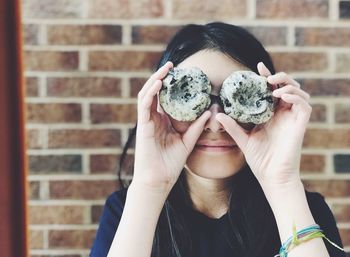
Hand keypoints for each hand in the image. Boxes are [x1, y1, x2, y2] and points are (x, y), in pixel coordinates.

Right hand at [133, 61, 210, 193]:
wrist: (158, 180)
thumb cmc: (170, 164)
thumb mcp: (187, 142)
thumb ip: (196, 127)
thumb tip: (209, 113)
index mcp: (162, 122)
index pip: (165, 98)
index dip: (171, 85)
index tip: (182, 74)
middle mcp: (153, 119)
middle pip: (155, 92)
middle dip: (163, 77)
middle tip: (173, 65)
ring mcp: (147, 121)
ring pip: (147, 94)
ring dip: (155, 80)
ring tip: (166, 69)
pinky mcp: (143, 126)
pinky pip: (144, 105)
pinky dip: (151, 92)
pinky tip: (160, 83)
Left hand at [215, 62, 311, 189]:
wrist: (271, 176)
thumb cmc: (259, 159)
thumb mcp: (243, 139)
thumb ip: (233, 126)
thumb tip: (218, 114)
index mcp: (271, 114)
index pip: (271, 90)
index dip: (266, 76)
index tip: (257, 67)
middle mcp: (283, 114)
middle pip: (287, 87)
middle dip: (279, 77)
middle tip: (266, 77)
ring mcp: (293, 119)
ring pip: (299, 92)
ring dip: (288, 85)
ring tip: (273, 87)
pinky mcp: (301, 125)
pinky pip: (304, 105)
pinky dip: (295, 97)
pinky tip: (281, 96)